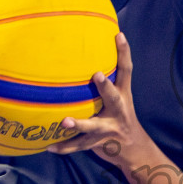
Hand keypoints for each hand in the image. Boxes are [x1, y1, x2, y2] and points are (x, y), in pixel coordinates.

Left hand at [46, 33, 153, 168]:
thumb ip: (107, 80)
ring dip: (80, 124)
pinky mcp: (98, 143)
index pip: (126, 71)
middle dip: (105, 87)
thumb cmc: (119, 115)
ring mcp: (109, 128)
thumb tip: (85, 54)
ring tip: (65, 122)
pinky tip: (49, 146)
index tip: (119, 35)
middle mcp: (118, 110)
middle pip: (113, 97)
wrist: (133, 148)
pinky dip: (65, 146)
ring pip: (94, 127)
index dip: (124, 53)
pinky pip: (79, 145)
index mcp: (123, 95)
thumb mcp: (119, 97)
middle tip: (96, 75)